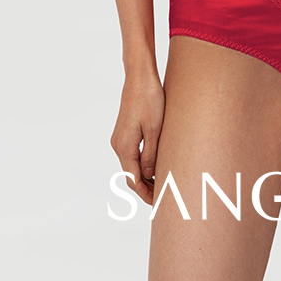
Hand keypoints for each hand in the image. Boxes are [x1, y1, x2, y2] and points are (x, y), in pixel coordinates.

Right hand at [110, 72, 165, 206]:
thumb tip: (148, 176)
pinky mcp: (124, 131)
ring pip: (131, 164)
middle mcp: (118, 145)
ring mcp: (120, 138)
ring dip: (144, 176)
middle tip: (163, 197)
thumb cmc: (149, 100)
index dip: (145, 194)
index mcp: (124, 147)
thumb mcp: (155, 130)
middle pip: (130, 175)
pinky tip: (155, 164)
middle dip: (145, 188)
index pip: (132, 180)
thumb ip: (151, 155)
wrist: (139, 77)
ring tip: (161, 183)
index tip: (158, 203)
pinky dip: (141, 164)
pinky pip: (132, 154)